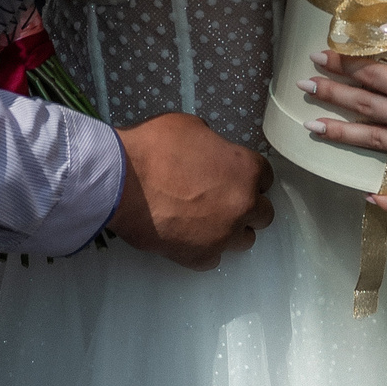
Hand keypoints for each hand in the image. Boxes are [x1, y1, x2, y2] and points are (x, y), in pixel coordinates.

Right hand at [110, 112, 275, 269]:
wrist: (120, 181)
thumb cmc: (154, 147)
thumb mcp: (191, 127)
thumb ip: (213, 145)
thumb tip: (212, 154)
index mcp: (246, 170)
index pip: (266, 177)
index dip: (248, 176)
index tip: (234, 178)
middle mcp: (243, 205)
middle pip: (263, 213)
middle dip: (247, 206)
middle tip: (223, 200)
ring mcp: (223, 235)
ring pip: (244, 240)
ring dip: (231, 230)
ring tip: (207, 221)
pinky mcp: (200, 258)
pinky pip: (215, 258)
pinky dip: (205, 248)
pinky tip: (189, 237)